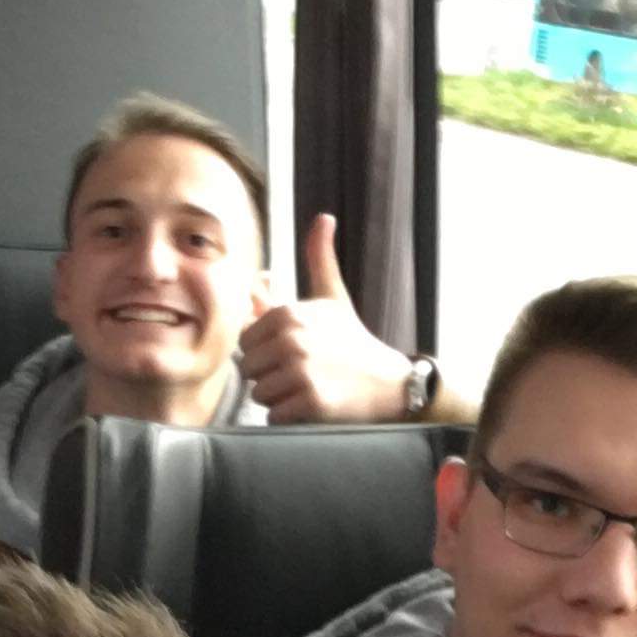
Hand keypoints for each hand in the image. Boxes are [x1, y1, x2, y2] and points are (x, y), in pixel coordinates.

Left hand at [236, 211, 417, 422]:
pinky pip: (274, 417)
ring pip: (260, 395)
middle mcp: (293, 339)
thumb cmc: (354, 341)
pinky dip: (289, 418)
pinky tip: (313, 407)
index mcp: (289, 314)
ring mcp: (302, 371)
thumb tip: (323, 218)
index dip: (266, 353)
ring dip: (280, 399)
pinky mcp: (311, 402)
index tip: (294, 353)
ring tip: (308, 389)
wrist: (390, 383)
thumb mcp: (333, 296)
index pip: (246, 343)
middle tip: (302, 374)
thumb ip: (319, 258)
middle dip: (270, 377)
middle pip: (249, 370)